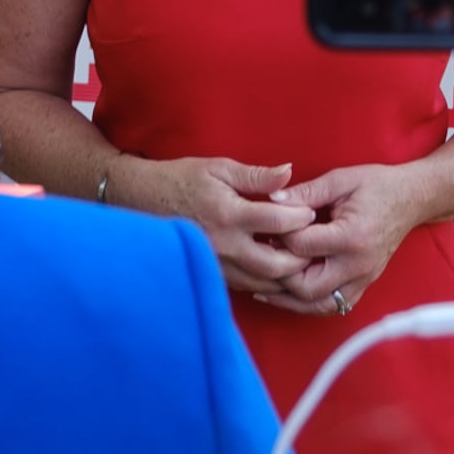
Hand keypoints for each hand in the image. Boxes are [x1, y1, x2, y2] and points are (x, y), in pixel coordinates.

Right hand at [130, 154, 313, 300]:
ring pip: (262, 282)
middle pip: (275, 264)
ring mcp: (216, 264)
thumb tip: (289, 171)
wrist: (141, 199)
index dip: (301, 217)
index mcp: (228, 213)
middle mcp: (223, 245)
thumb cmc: (182, 178)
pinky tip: (275, 266)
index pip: (278, 222)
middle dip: (301, 257)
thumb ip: (256, 176)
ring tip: (300, 258)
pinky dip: (264, 279)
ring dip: (285, 274)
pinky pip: (246, 285)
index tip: (311, 211)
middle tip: (313, 243)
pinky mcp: (211, 273)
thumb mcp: (219, 168)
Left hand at [264, 163, 425, 313]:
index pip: (302, 247)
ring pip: (318, 305)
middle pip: (306, 287)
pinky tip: (288, 293)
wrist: (412, 198)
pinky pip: (332, 306)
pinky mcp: (363, 285)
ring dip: (290, 299)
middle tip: (263, 258)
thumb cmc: (377, 186)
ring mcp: (363, 279)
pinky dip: (308, 303)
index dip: (279, 236)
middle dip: (280, 274)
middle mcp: (358, 265)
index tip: (269, 225)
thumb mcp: (341, 180)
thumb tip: (272, 200)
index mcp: (352, 236)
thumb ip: (306, 192)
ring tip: (264, 286)